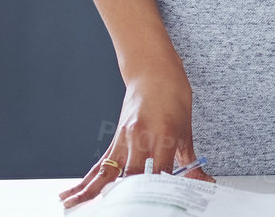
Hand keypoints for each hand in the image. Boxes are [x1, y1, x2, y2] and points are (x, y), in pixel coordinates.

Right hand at [58, 64, 214, 208]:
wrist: (154, 73)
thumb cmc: (174, 98)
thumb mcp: (187, 130)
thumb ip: (191, 161)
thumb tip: (203, 182)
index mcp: (164, 137)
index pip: (161, 174)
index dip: (161, 193)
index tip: (161, 205)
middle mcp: (141, 139)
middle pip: (132, 177)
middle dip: (129, 198)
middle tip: (126, 211)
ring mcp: (124, 140)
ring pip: (107, 174)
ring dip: (92, 194)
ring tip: (75, 208)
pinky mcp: (115, 141)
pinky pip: (99, 166)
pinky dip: (85, 182)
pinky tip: (71, 195)